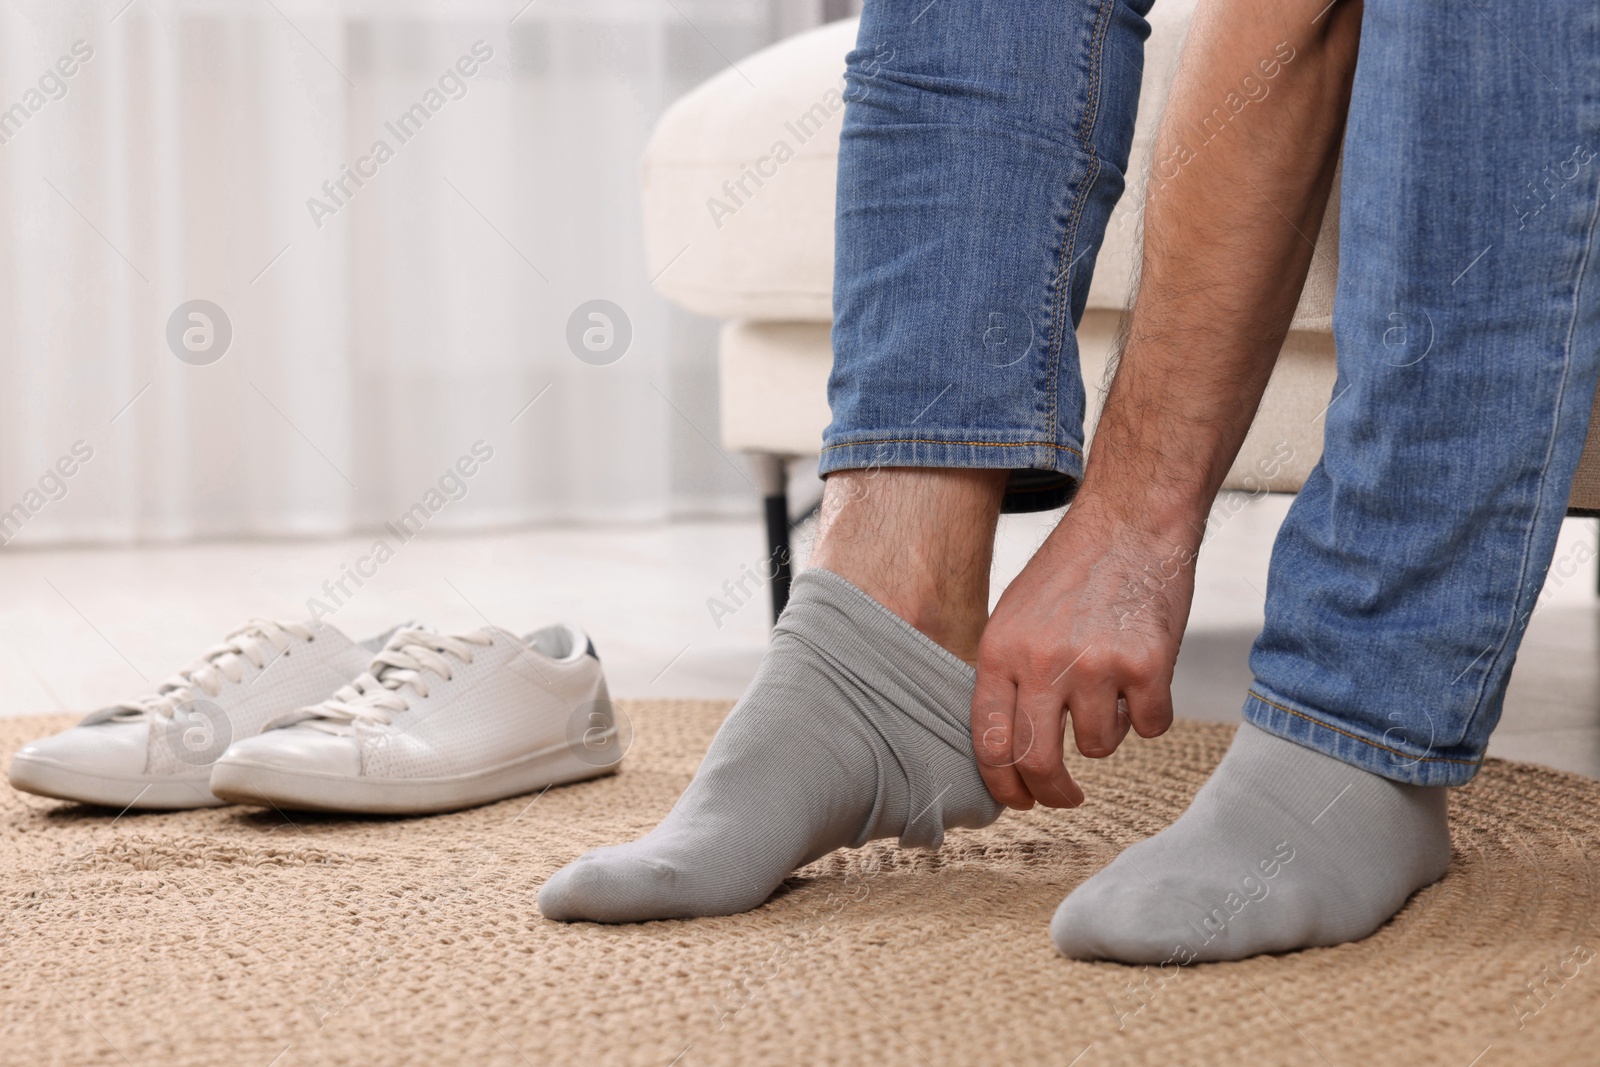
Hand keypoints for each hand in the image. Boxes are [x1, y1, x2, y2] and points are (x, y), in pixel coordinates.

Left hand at [972, 492, 1200, 808]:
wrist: (1131, 524)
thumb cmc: (1074, 570)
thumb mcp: (1014, 615)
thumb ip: (1007, 674)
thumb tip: (1005, 748)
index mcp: (1000, 651)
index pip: (989, 740)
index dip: (1003, 784)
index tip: (1019, 800)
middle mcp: (1042, 661)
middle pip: (1037, 760)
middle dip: (1051, 792)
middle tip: (1065, 797)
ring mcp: (1095, 665)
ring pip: (1098, 745)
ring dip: (1108, 729)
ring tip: (1111, 682)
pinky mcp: (1146, 665)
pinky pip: (1149, 725)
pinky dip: (1151, 712)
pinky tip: (1145, 675)